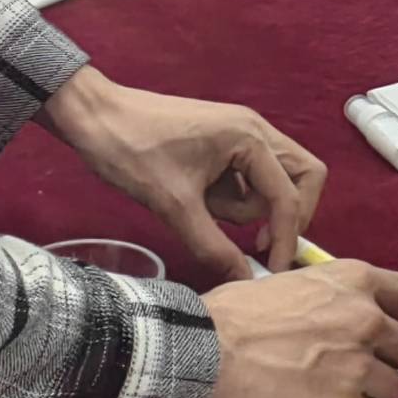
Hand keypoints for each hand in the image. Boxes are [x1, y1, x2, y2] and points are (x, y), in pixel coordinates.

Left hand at [47, 65, 317, 283]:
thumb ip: (214, 246)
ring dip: (251, 205)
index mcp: (249, 138)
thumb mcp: (174, 206)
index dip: (287, 239)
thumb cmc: (132, 152)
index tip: (272, 272)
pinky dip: (234, 196)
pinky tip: (200, 201)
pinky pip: (250, 176)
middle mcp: (255, 130)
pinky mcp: (225, 141)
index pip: (289, 196)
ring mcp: (241, 133)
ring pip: (276, 178)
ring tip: (205, 212)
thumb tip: (244, 281)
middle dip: (288, 214)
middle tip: (260, 243)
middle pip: (303, 176)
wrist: (93, 116)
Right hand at [203, 258, 397, 397]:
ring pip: (395, 385)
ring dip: (372, 389)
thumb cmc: (235, 314)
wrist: (207, 354)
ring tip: (337, 391)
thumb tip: (346, 311)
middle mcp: (369, 319)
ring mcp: (361, 366)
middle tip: (352, 364)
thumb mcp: (294, 282)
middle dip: (384, 356)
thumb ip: (334, 296)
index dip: (396, 313)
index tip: (382, 326)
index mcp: (356, 280)